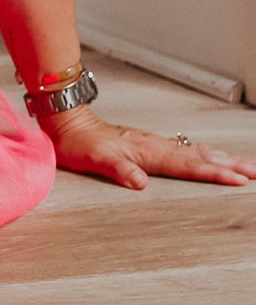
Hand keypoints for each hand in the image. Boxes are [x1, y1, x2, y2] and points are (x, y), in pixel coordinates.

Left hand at [44, 106, 255, 191]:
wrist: (67, 121)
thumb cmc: (78, 141)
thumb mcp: (94, 158)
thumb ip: (118, 169)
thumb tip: (140, 183)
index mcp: (148, 151)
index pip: (189, 165)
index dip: (215, 173)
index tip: (239, 180)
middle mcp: (156, 145)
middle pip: (202, 156)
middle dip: (232, 164)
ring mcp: (154, 144)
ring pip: (197, 152)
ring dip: (224, 159)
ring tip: (246, 166)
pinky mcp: (150, 145)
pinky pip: (186, 151)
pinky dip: (205, 156)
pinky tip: (211, 158)